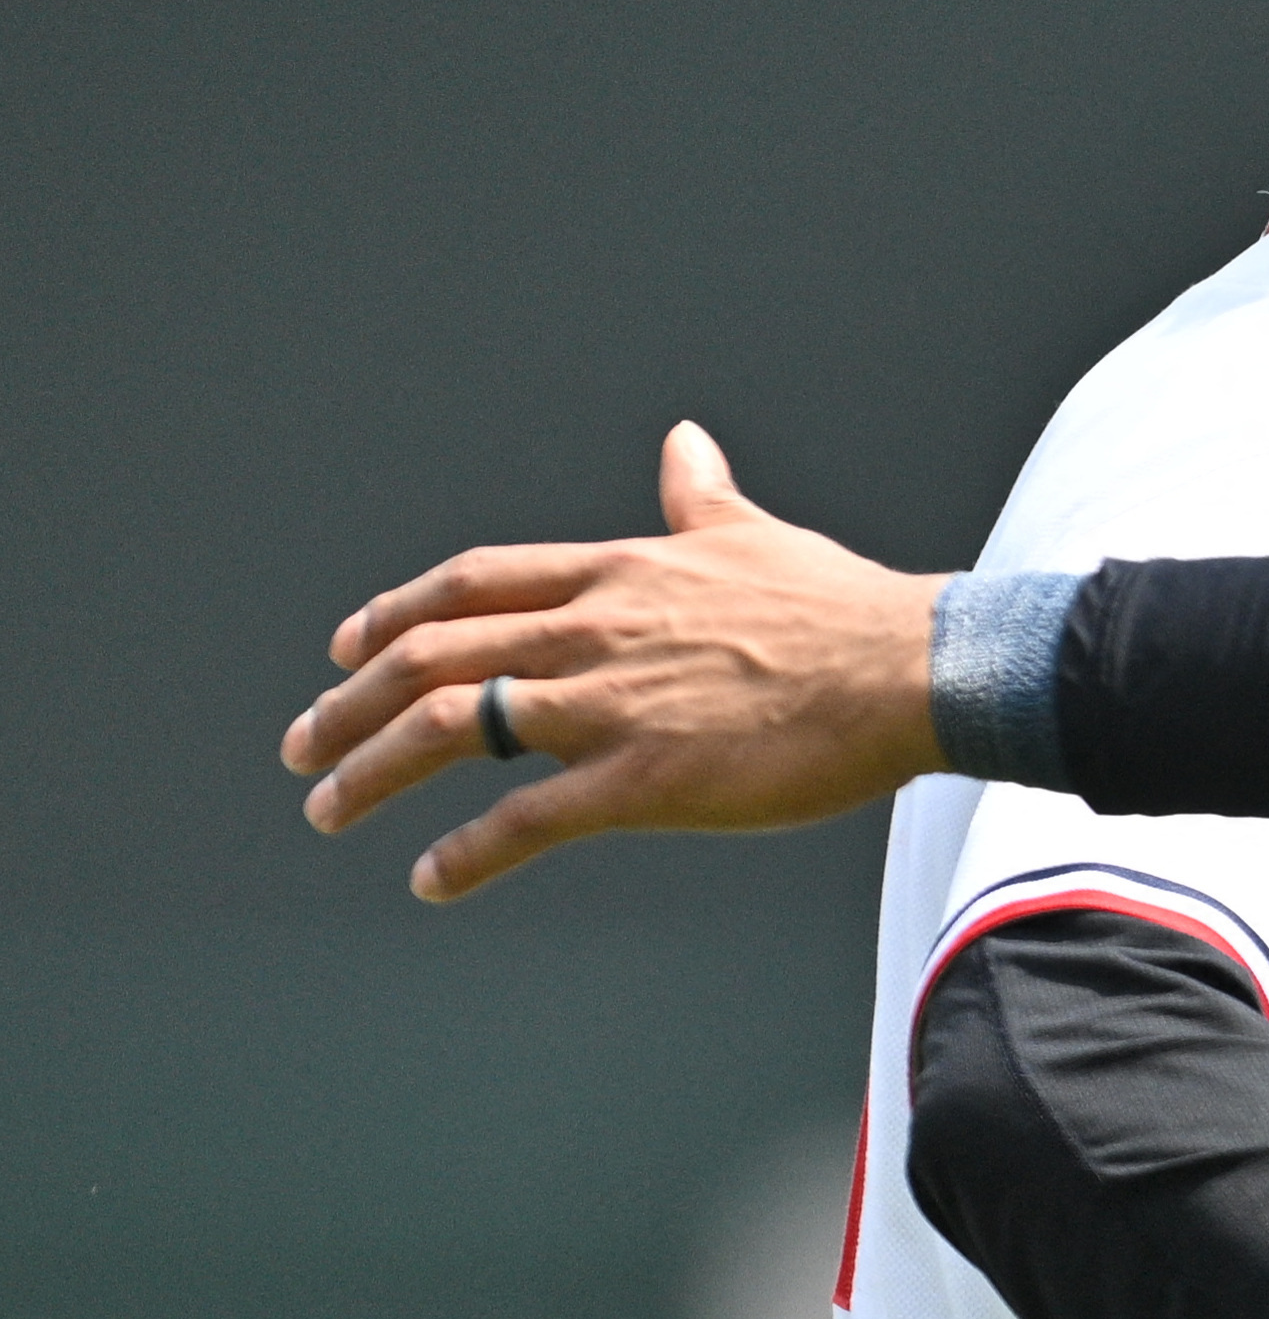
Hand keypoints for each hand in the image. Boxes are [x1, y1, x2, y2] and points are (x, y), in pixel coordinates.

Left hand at [280, 422, 948, 899]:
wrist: (914, 669)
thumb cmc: (848, 608)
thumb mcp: (756, 537)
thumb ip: (702, 497)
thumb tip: (684, 440)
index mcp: (617, 573)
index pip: (472, 582)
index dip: (395, 613)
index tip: (347, 644)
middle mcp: (591, 631)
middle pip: (429, 655)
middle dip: (348, 702)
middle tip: (304, 742)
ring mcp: (609, 705)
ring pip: (446, 729)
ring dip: (371, 774)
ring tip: (329, 808)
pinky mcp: (641, 780)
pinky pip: (523, 819)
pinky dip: (464, 853)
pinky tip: (431, 878)